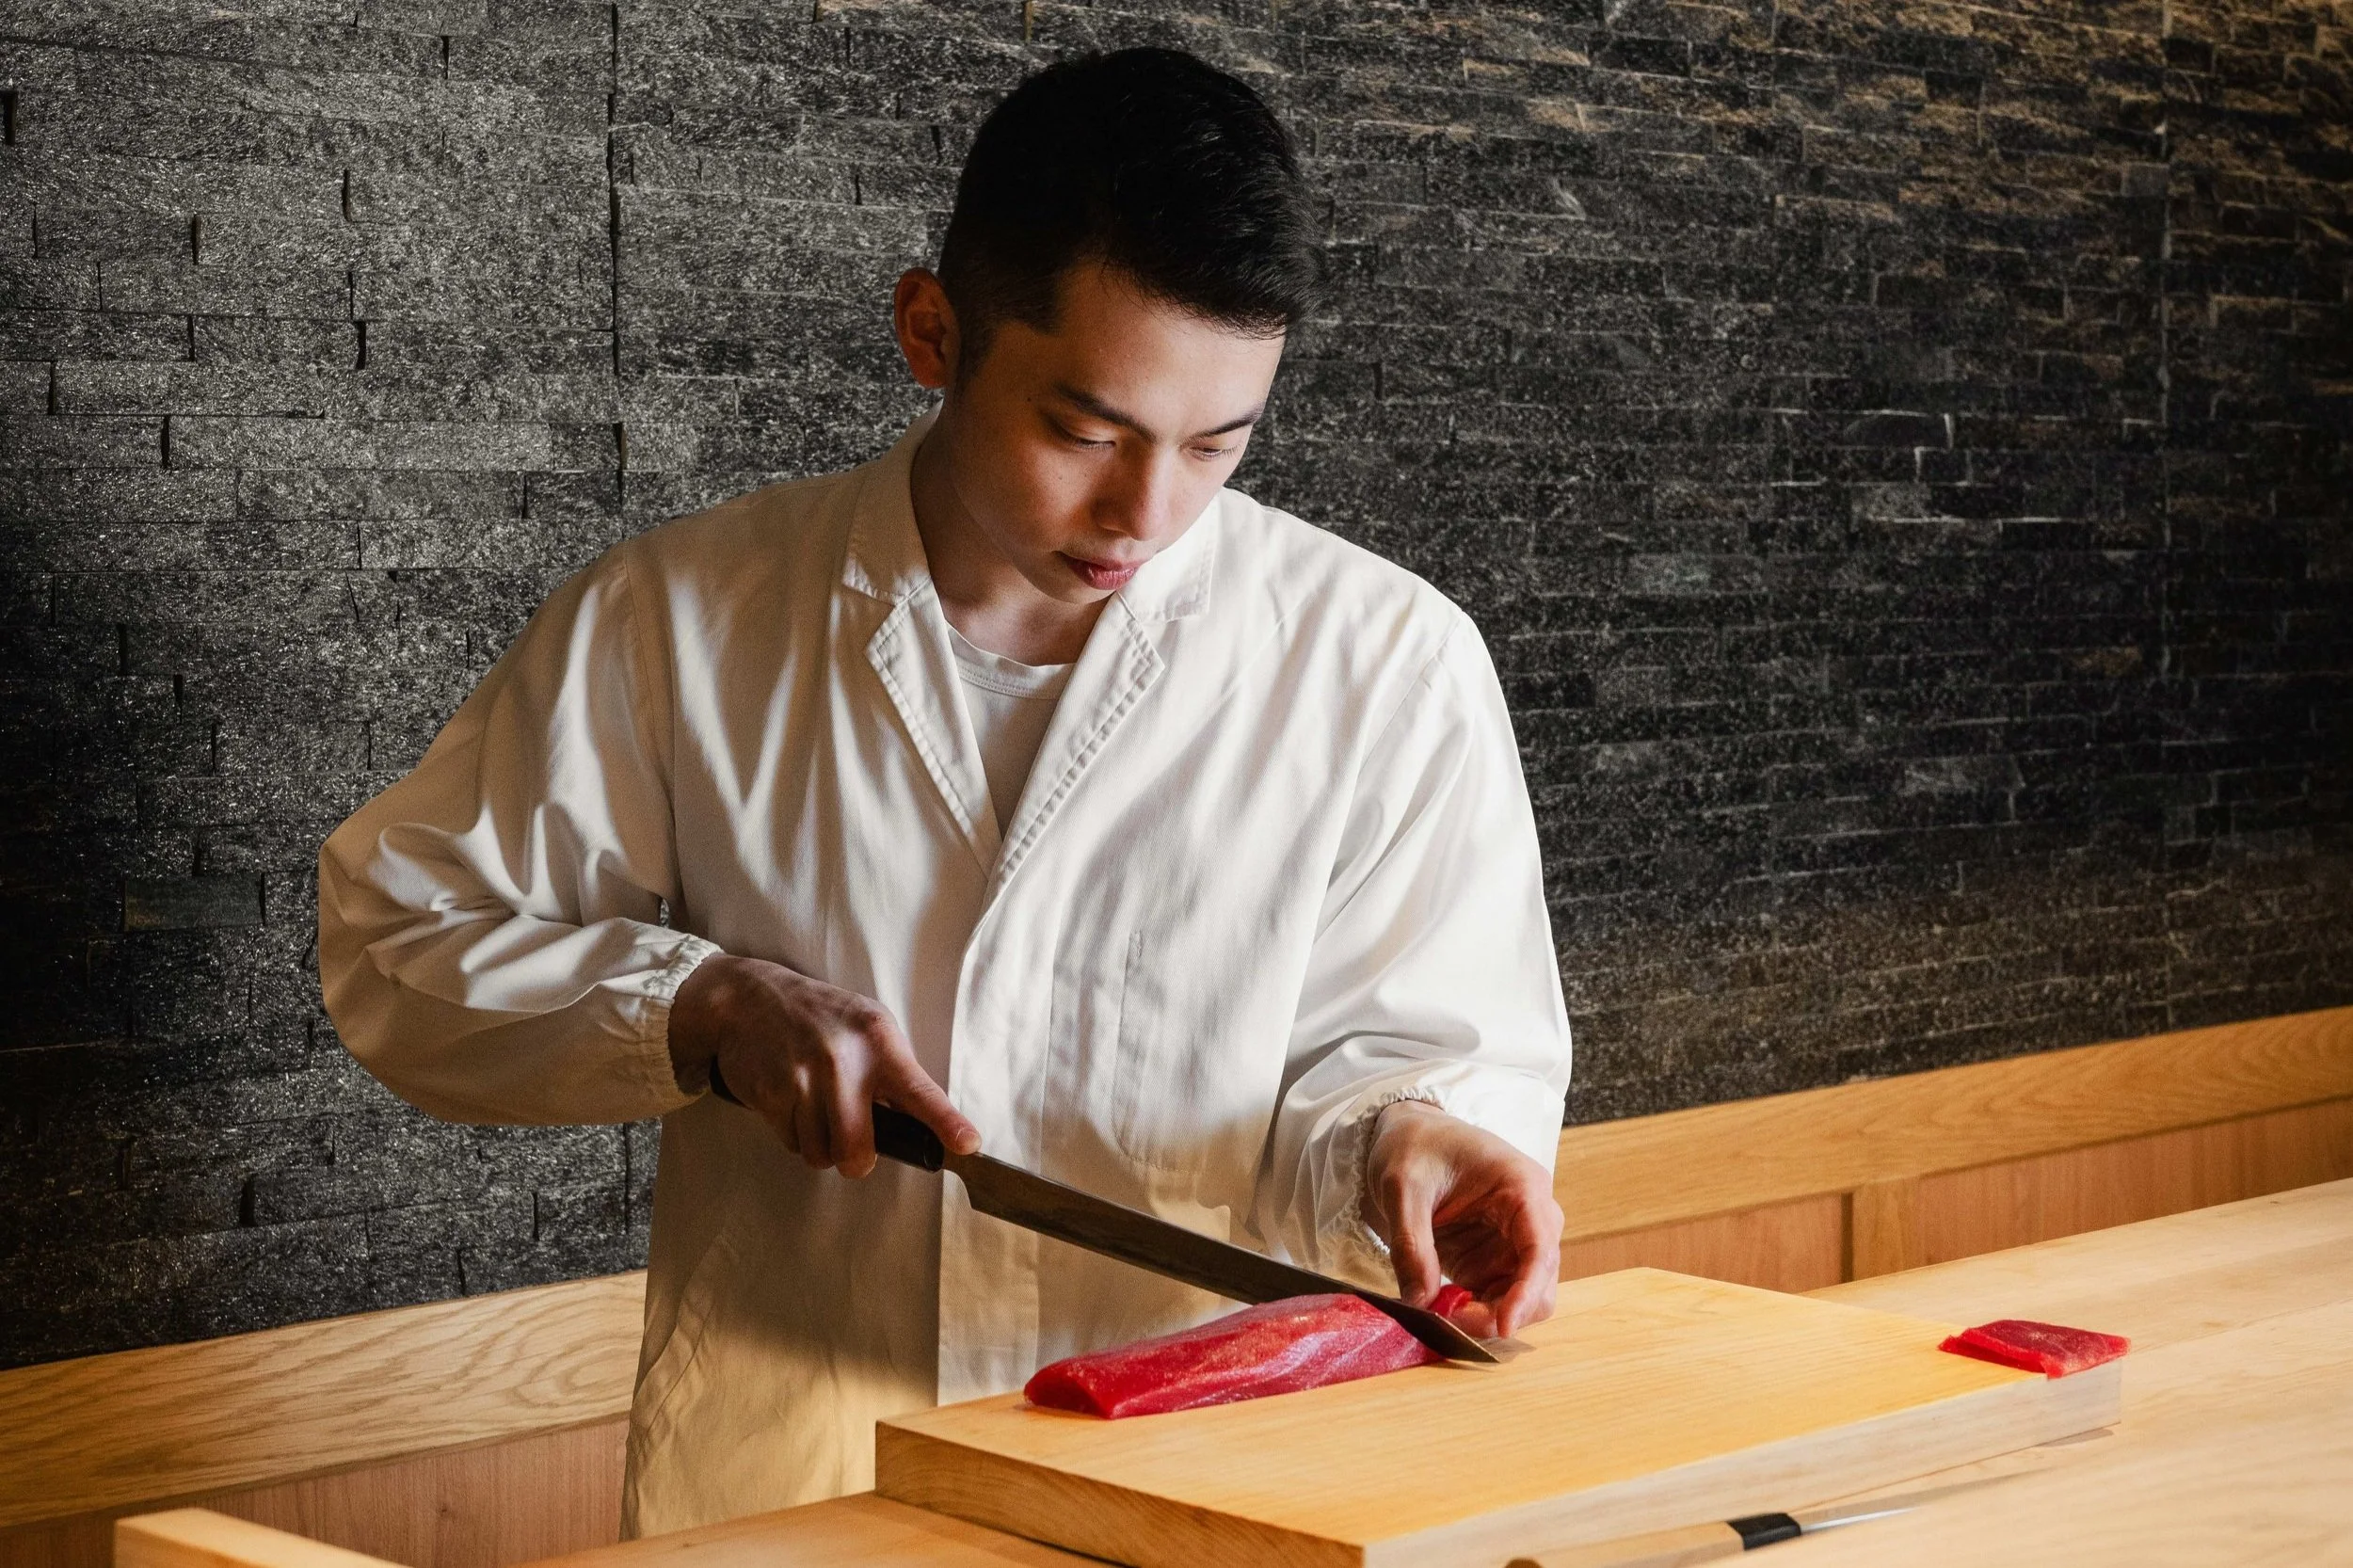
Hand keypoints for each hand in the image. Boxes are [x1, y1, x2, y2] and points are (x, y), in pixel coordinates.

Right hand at [668, 953, 979, 1177]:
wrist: (749, 998)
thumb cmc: (821, 1017)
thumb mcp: (868, 1027)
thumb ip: (894, 1072)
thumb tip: (919, 1126)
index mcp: (878, 1041)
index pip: (918, 1090)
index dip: (945, 1121)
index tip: (967, 1144)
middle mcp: (842, 1061)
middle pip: (857, 1151)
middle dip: (856, 1159)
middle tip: (853, 1145)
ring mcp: (803, 1079)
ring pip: (820, 1154)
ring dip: (820, 1144)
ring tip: (816, 1108)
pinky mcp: (771, 1094)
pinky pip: (791, 1143)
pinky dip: (794, 1132)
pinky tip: (792, 1100)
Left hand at [1364, 1098, 1562, 1338]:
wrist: (1409, 1133)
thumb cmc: (1414, 1145)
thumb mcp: (1402, 1187)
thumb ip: (1411, 1243)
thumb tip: (1421, 1303)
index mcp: (1522, 1187)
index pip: (1540, 1248)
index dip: (1527, 1292)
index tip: (1503, 1326)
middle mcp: (1531, 1218)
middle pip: (1540, 1282)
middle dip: (1503, 1311)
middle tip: (1451, 1321)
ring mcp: (1514, 1242)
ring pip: (1524, 1298)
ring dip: (1489, 1317)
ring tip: (1443, 1315)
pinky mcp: (1493, 1259)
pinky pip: (1498, 1298)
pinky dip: (1476, 1312)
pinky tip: (1444, 1308)